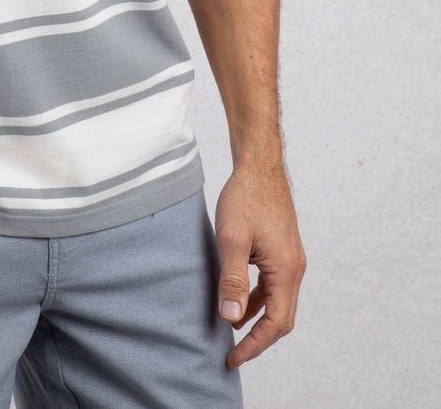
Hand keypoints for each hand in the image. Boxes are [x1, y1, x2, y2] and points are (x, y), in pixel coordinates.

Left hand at [214, 162, 306, 370]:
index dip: (254, 345)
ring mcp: (290, 259)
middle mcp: (294, 269)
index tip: (233, 358)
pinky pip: (274, 285)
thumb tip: (231, 317)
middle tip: (233, 353)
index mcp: (286, 270)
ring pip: (278, 302)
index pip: (276, 323)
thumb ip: (232, 279)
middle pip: (282, 318)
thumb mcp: (231, 238)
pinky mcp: (283, 251)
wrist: (259, 166)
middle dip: (258, 339)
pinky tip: (240, 300)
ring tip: (233, 331)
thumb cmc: (245, 197)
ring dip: (258, 319)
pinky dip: (259, 299)